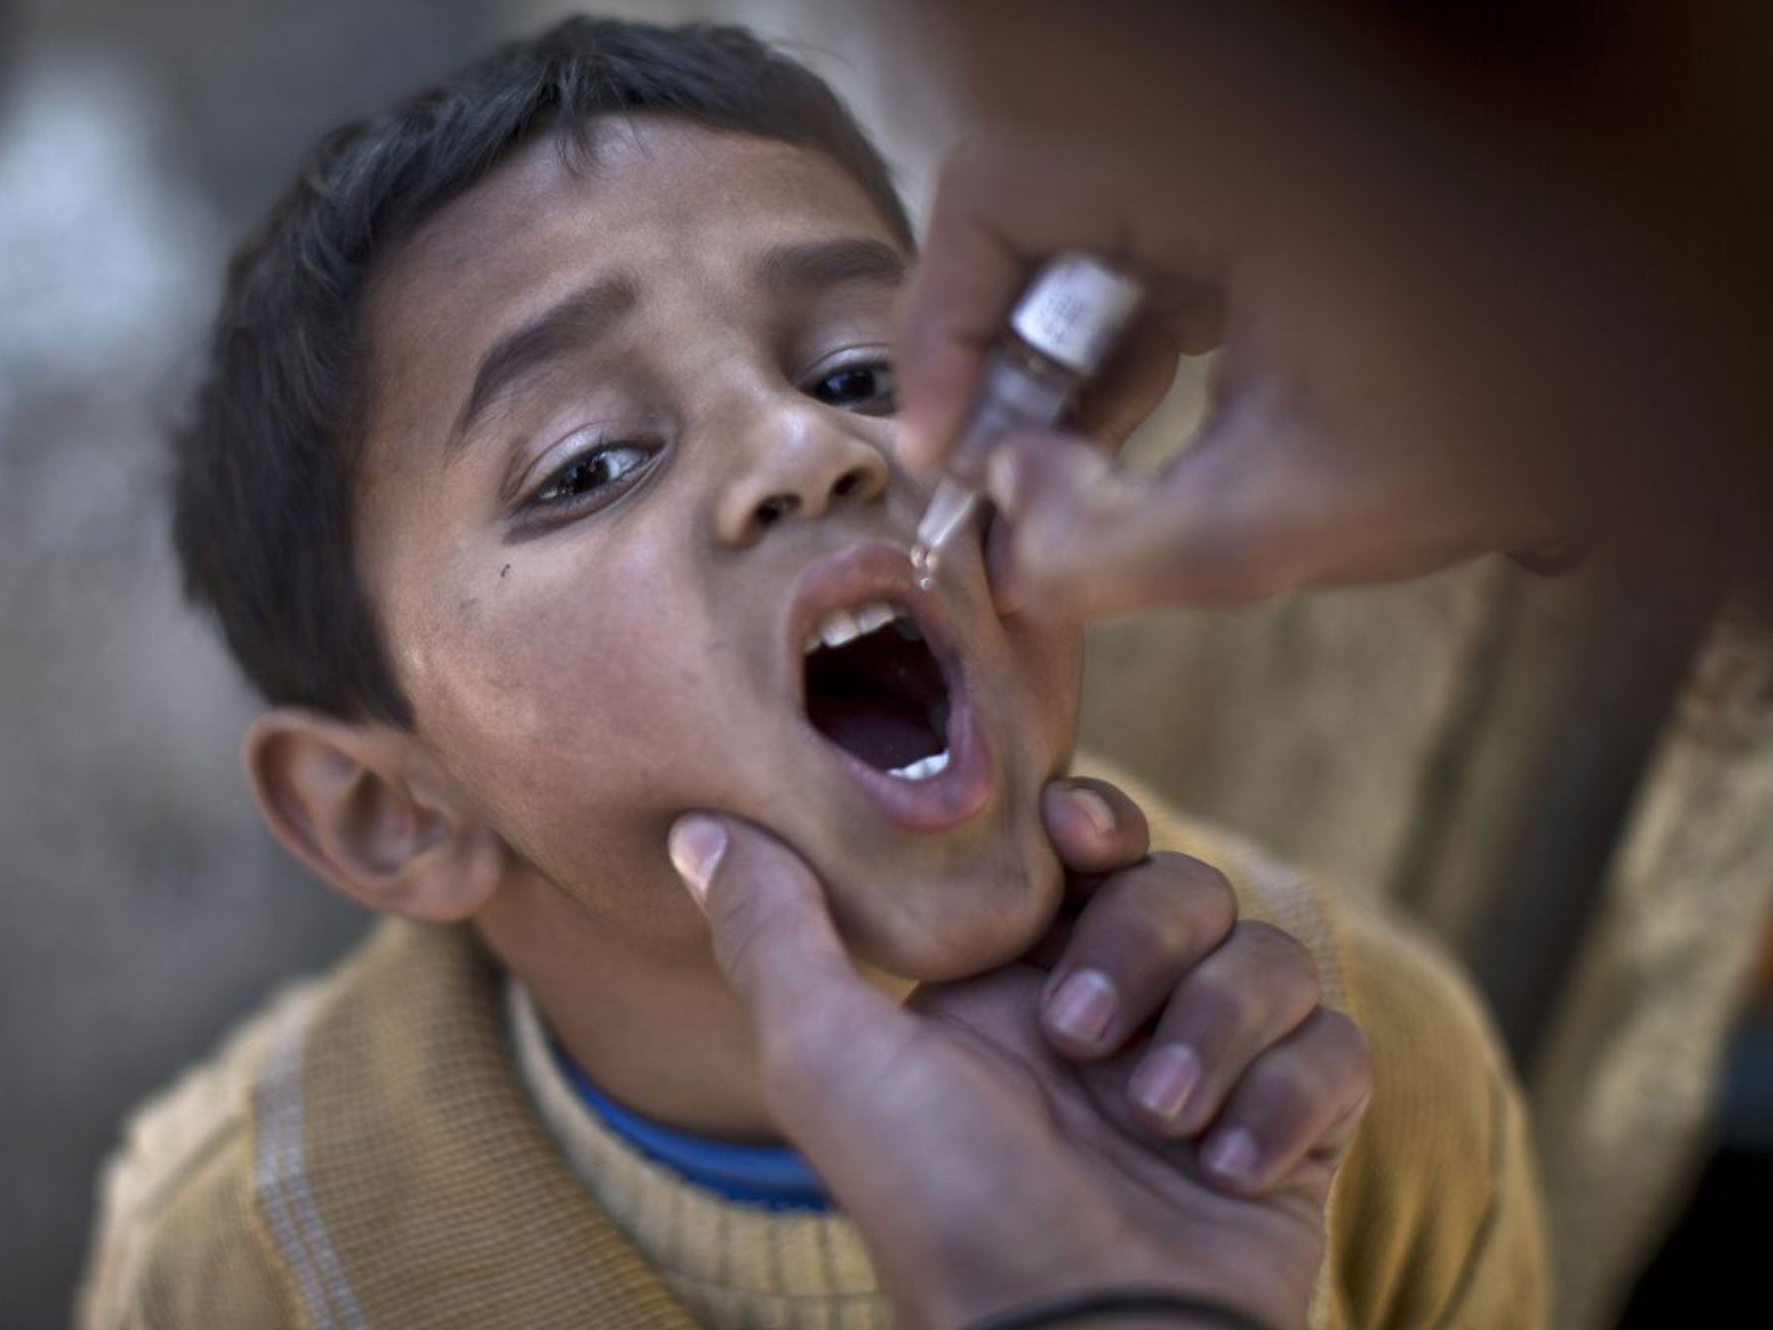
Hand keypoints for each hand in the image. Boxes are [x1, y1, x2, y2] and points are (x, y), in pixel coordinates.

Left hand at [668, 779, 1370, 1329]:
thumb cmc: (941, 1209)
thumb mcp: (829, 1061)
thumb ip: (772, 934)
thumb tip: (694, 825)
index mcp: (1014, 983)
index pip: (1082, 844)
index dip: (1092, 822)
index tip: (1072, 833)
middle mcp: (1116, 1012)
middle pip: (1184, 886)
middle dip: (1143, 946)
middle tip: (1086, 1047)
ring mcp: (1209, 1071)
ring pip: (1269, 956)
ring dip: (1216, 1030)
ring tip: (1158, 1124)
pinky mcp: (1290, 1134)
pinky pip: (1337, 1051)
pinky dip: (1288, 1101)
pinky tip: (1226, 1167)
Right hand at [894, 135, 1581, 621]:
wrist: (1630, 398)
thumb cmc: (1494, 430)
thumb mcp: (1285, 517)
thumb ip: (1111, 551)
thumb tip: (1003, 534)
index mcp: (1222, 159)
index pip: (1003, 191)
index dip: (943, 322)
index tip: (940, 447)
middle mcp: (1219, 140)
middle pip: (1030, 217)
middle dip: (990, 358)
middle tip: (979, 477)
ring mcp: (1244, 170)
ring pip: (1080, 245)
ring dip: (1044, 365)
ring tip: (1038, 483)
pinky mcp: (1263, 210)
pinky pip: (1141, 262)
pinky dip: (1109, 355)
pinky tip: (1104, 450)